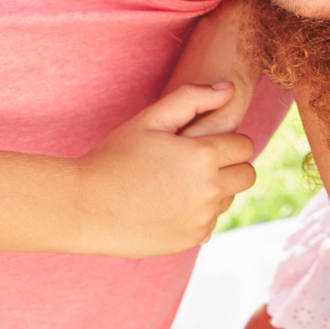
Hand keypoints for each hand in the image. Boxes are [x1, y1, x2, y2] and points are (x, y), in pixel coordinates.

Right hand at [70, 84, 256, 256]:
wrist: (82, 206)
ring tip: (177, 184)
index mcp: (204, 156)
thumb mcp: (148, 120)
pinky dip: (198, 214)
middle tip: (197, 164)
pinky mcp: (192, 239)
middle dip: (229, 166)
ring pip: (228, 199)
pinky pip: (211, 223)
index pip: (244, 145)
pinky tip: (168, 205)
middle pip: (247, 175)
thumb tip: (230, 89)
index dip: (227, 142)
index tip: (205, 143)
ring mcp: (202, 217)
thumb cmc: (113, 157)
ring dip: (214, 190)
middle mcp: (210, 189)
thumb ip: (191, 99)